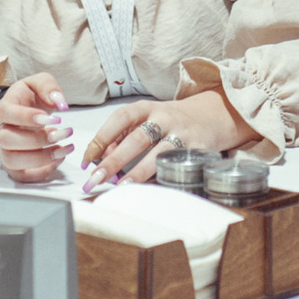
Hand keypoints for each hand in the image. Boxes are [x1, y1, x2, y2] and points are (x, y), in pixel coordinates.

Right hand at [0, 74, 73, 181]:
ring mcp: (6, 150)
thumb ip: (48, 87)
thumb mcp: (39, 82)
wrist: (22, 111)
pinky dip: (41, 172)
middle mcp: (1, 130)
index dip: (28, 117)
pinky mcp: (14, 165)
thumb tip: (59, 103)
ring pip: (12, 160)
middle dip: (38, 140)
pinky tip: (59, 159)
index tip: (53, 118)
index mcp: (5, 108)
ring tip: (64, 149)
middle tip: (62, 133)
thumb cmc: (29, 98)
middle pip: (8, 140)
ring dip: (41, 158)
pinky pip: (22, 176)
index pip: (8, 114)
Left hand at [83, 90, 251, 189]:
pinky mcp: (196, 150)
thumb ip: (122, 136)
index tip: (87, 159)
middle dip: (115, 160)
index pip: (120, 119)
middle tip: (96, 178)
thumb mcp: (145, 119)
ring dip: (138, 172)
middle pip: (137, 138)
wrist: (211, 116)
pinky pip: (176, 166)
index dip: (101, 138)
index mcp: (146, 108)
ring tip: (121, 186)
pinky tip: (149, 190)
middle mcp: (164, 118)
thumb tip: (100, 159)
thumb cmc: (169, 121)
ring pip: (158, 154)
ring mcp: (181, 134)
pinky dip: (161, 178)